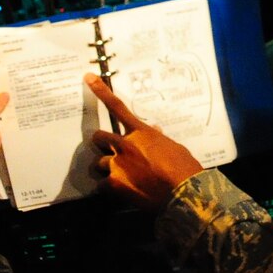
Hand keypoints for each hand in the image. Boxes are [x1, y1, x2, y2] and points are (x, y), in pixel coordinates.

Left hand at [86, 74, 204, 211]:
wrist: (183, 193)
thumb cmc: (184, 168)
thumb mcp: (173, 148)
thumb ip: (158, 140)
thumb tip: (155, 131)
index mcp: (141, 133)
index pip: (118, 107)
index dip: (101, 92)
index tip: (88, 79)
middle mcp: (126, 145)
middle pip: (99, 137)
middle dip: (101, 144)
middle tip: (107, 152)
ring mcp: (117, 164)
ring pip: (97, 163)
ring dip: (105, 169)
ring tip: (118, 178)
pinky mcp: (114, 184)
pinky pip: (101, 185)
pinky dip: (108, 190)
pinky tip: (119, 193)